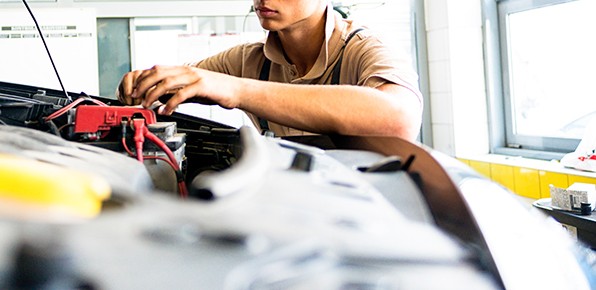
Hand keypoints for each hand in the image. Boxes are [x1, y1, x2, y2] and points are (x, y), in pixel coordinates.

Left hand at [119, 65, 239, 114]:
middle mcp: (187, 70)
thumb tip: (162, 99)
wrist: (236, 90)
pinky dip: (170, 103)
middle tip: (135, 98)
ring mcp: (194, 77)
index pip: (156, 69)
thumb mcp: (193, 89)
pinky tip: (165, 110)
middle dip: (143, 85)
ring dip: (153, 94)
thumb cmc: (216, 91)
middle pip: (157, 73)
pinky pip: (182, 94)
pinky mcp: (202, 86)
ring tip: (147, 105)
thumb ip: (178, 91)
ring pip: (166, 82)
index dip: (142, 79)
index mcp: (183, 69)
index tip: (134, 91)